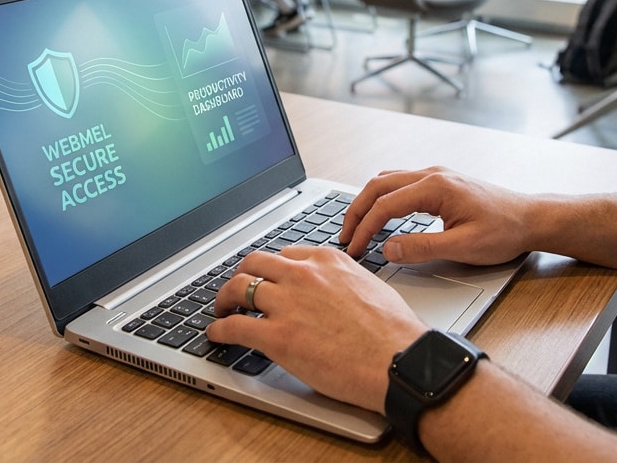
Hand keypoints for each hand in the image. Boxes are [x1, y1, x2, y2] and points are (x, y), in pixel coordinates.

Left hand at [206, 246, 426, 411]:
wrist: (399, 361)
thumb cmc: (393, 333)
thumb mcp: (369, 286)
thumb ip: (341, 282)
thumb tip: (331, 294)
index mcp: (327, 260)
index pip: (285, 254)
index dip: (272, 270)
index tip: (268, 280)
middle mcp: (303, 275)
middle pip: (255, 263)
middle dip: (241, 276)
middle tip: (236, 291)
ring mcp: (287, 304)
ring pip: (238, 288)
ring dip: (224, 299)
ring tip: (221, 310)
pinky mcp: (277, 336)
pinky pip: (234, 327)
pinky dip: (219, 330)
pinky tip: (216, 335)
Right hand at [340, 167, 537, 265]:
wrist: (531, 218)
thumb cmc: (504, 231)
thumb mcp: (463, 246)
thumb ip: (422, 248)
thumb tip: (388, 249)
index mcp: (435, 187)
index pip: (385, 206)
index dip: (364, 229)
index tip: (353, 250)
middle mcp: (432, 174)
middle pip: (378, 186)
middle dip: (356, 211)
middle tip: (344, 236)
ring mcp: (436, 175)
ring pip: (386, 181)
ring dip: (368, 202)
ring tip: (356, 227)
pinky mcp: (440, 182)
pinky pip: (400, 183)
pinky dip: (383, 198)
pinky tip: (381, 216)